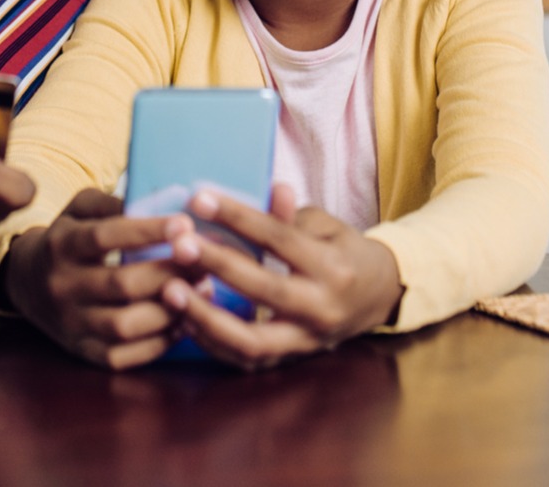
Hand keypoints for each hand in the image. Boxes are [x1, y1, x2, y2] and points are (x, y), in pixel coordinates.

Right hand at [2, 188, 203, 369]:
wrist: (26, 282)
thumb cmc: (68, 237)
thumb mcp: (80, 209)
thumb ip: (112, 202)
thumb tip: (156, 203)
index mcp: (62, 245)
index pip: (104, 237)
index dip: (147, 231)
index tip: (185, 224)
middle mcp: (63, 286)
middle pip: (121, 284)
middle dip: (170, 272)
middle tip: (205, 260)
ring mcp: (70, 323)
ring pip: (124, 325)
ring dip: (170, 310)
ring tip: (202, 291)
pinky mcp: (81, 350)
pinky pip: (122, 356)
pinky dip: (157, 342)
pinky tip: (184, 322)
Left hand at [160, 184, 402, 370]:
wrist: (378, 298)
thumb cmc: (343, 253)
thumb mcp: (327, 226)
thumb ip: (293, 215)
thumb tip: (272, 189)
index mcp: (333, 267)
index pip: (280, 238)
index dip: (239, 218)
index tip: (199, 198)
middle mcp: (322, 308)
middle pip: (264, 288)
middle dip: (218, 265)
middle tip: (179, 245)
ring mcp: (306, 340)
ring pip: (252, 341)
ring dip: (207, 318)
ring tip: (171, 292)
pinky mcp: (290, 359)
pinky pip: (246, 360)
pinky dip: (213, 342)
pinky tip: (184, 318)